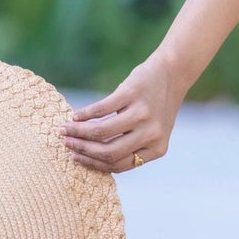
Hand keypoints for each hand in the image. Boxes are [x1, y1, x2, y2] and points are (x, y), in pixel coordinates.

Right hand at [61, 51, 183, 173]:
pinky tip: (75, 116)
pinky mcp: (132, 93)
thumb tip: (87, 156)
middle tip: (66, 144)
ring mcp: (143, 114)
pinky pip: (102, 109)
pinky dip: (85, 114)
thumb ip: (129, 146)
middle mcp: (152, 134)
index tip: (76, 158)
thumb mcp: (151, 131)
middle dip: (82, 150)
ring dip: (79, 132)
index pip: (119, 165)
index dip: (93, 163)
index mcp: (157, 148)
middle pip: (108, 151)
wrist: (172, 73)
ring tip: (66, 129)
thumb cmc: (155, 106)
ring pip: (102, 132)